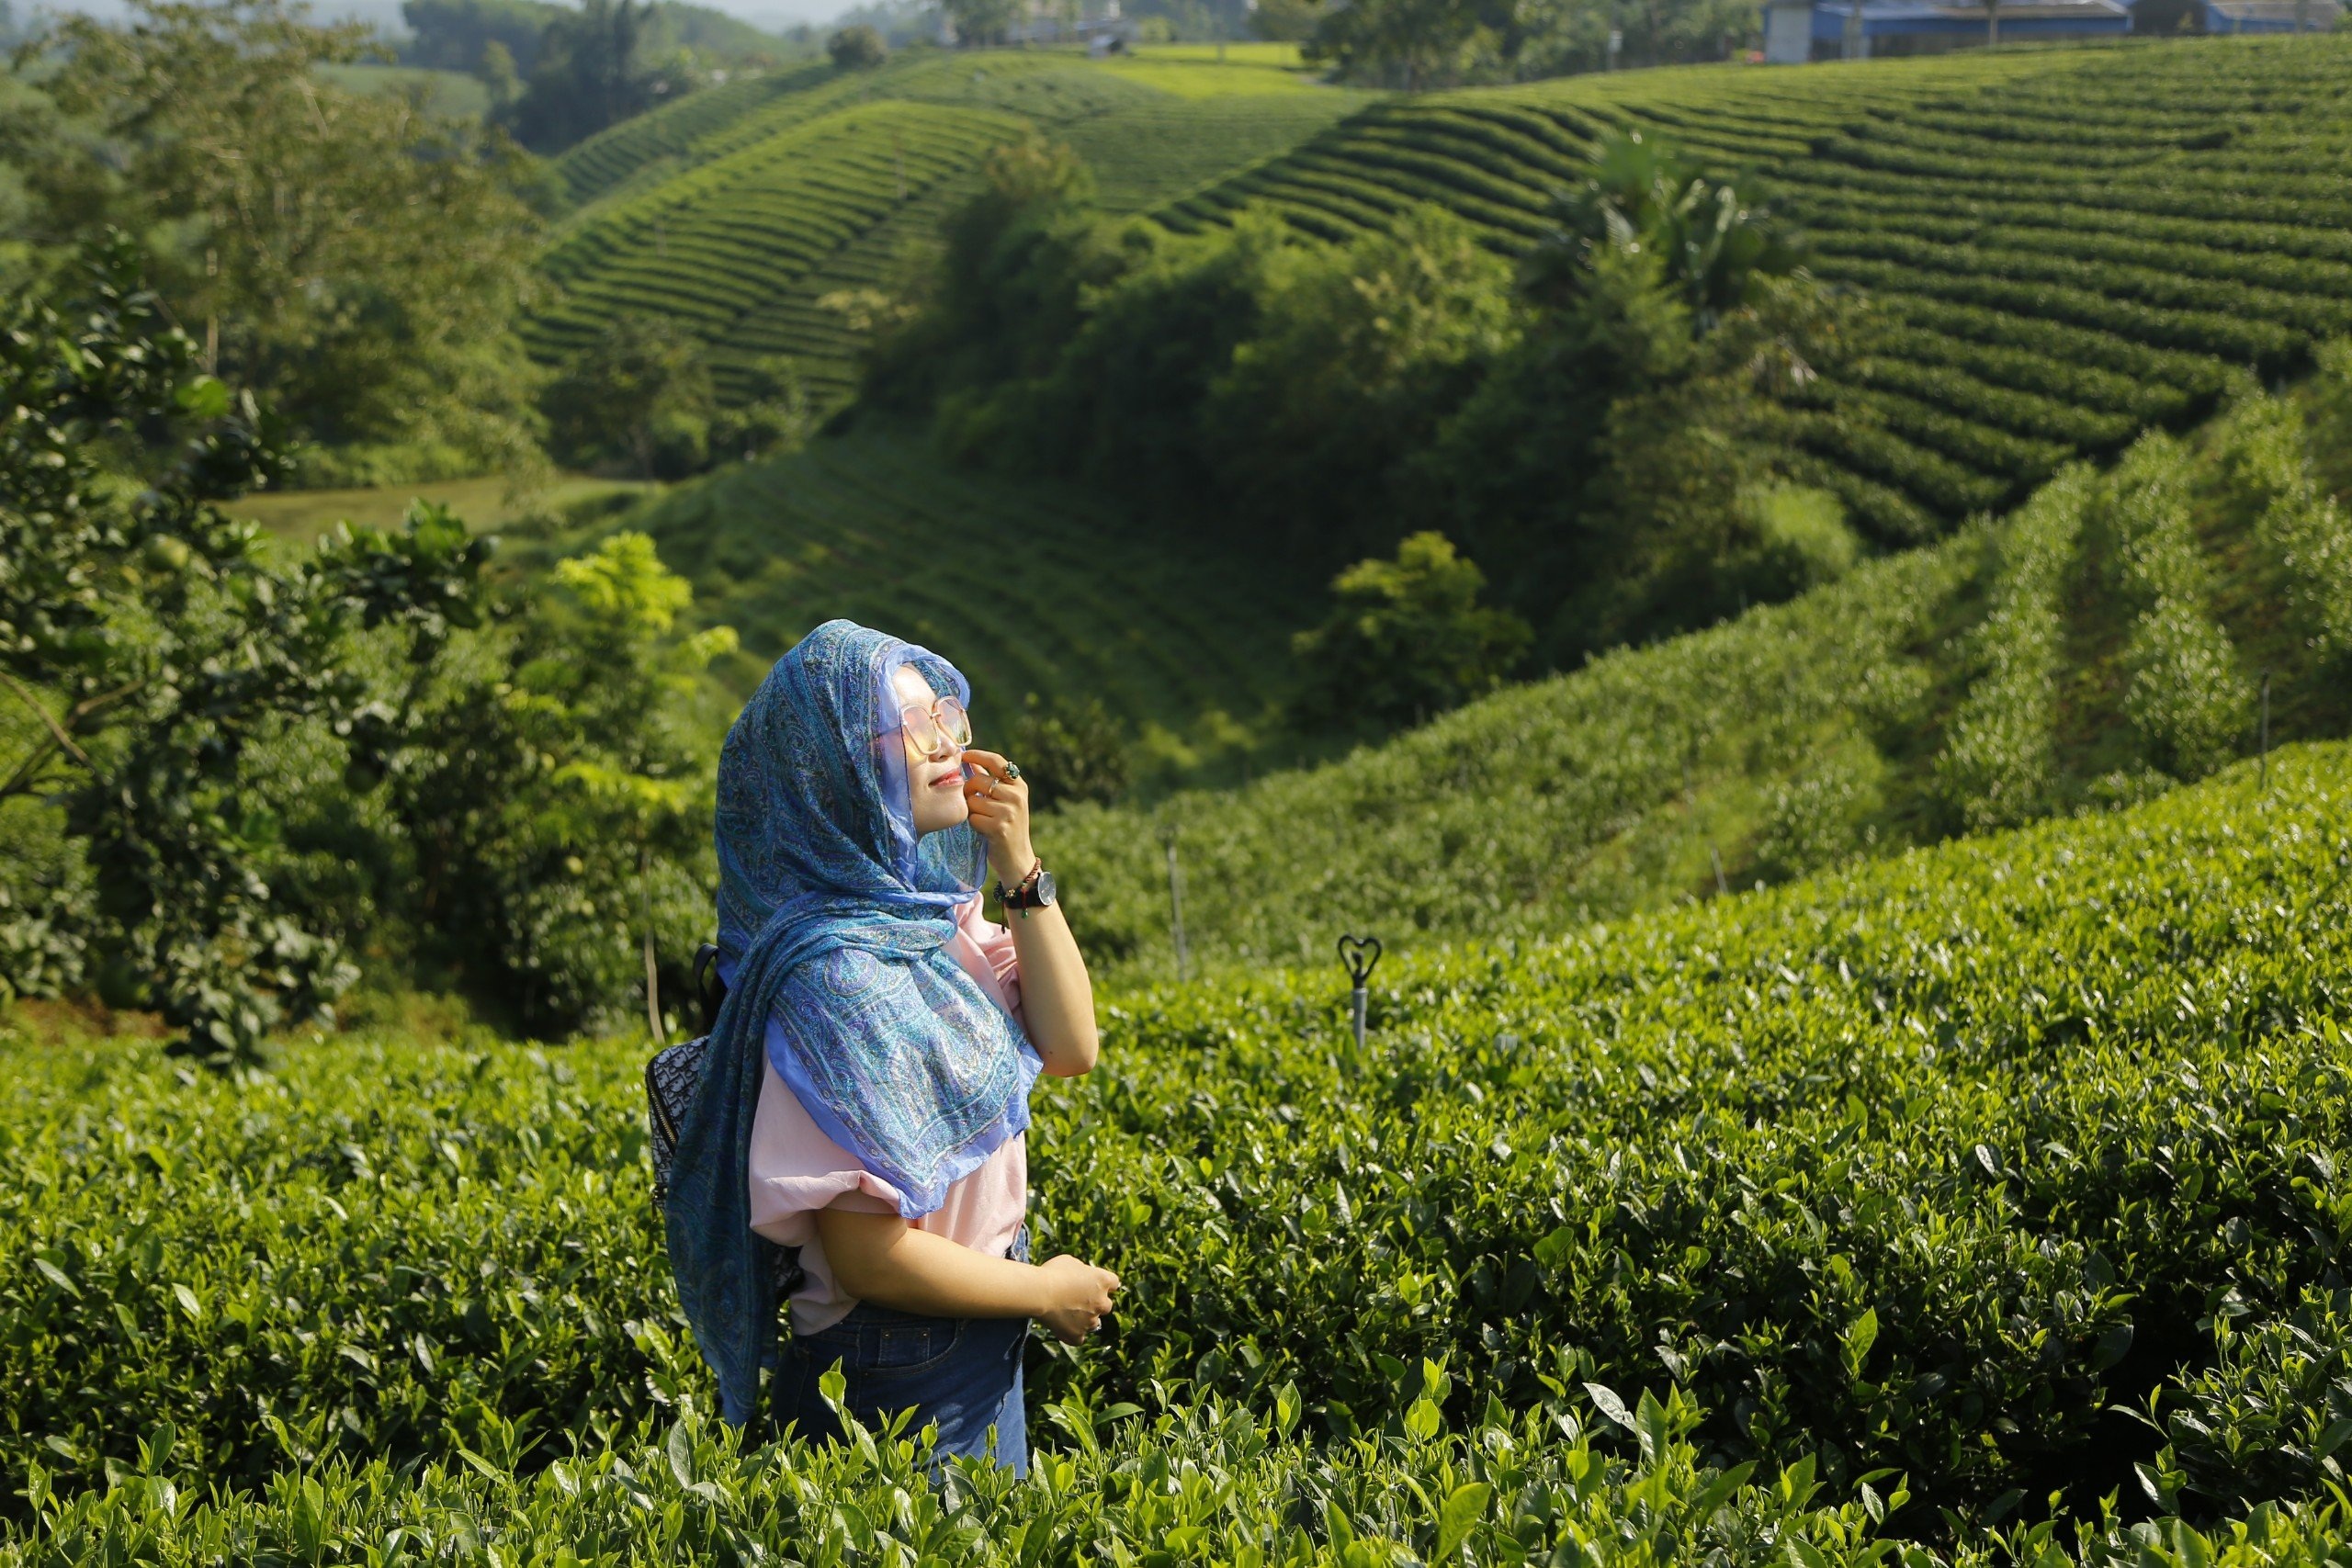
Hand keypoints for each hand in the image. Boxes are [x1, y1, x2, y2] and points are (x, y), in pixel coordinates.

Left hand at [959, 746, 1034, 881]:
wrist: (1018, 858)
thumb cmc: (1007, 827)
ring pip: (973, 800)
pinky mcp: (999, 827)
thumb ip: (989, 781)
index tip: (964, 756)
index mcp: (1019, 786)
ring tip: (982, 819)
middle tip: (971, 801)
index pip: (997, 761)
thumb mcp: (1004, 801)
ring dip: (971, 811)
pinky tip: (983, 830)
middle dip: (968, 790)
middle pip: (978, 781)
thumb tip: (971, 762)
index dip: (978, 755)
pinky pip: (973, 817)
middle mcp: (1016, 796)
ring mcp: (1009, 812)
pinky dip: (973, 824)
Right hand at [1033, 1252, 1120, 1344]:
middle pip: (1106, 1305)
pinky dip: (1072, 1334)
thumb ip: (1082, 1271)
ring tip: (1066, 1313)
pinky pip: (1079, 1338)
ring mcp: (1090, 1321)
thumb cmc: (1053, 1273)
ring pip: (1093, 1323)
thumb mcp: (1071, 1262)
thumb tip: (1082, 1278)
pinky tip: (1062, 1327)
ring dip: (1085, 1319)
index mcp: (1103, 1280)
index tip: (1093, 1284)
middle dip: (1095, 1303)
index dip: (1103, 1283)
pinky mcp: (1077, 1335)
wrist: (1038, 1292)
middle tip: (1078, 1299)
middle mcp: (1102, 1302)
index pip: (1113, 1283)